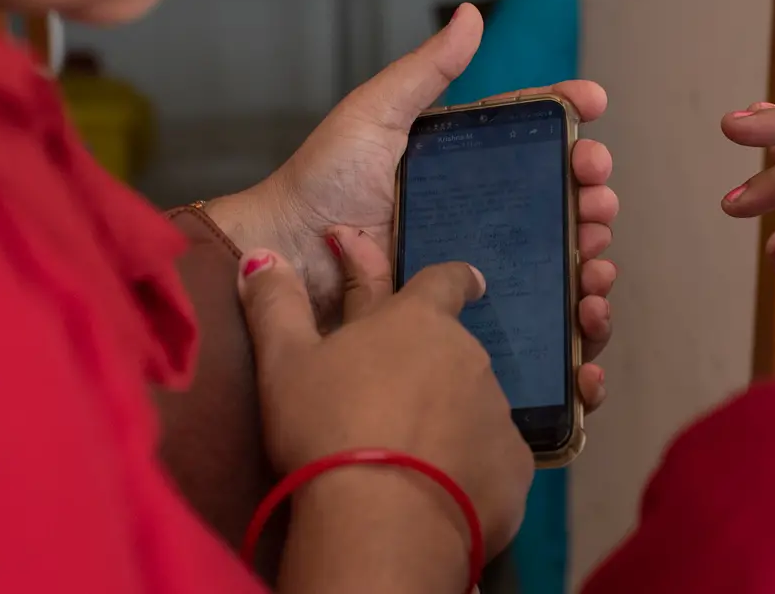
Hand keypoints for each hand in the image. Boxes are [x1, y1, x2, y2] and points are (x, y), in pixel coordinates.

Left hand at [208, 5, 617, 410]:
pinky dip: (575, 316)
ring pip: (558, 258)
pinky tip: (587, 308)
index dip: (569, 118)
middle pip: (558, 198)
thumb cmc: (319, 183)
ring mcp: (478, 264)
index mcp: (461, 162)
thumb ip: (425, 70)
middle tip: (596, 189)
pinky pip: (537, 317)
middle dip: (591, 189)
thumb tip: (472, 16)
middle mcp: (477, 211)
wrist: (289, 261)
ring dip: (592, 250)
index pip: (531, 135)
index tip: (595, 105)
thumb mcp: (375, 114)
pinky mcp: (472, 314)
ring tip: (595, 248)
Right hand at [238, 246, 533, 583]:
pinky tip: (442, 493)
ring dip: (450, 419)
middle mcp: (470, 357)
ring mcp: (498, 414)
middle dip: (432, 368)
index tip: (468, 282)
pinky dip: (471, 469)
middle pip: (456, 352)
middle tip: (395, 401)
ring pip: (474, 406)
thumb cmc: (327, 425)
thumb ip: (276, 305)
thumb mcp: (284, 362)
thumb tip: (261, 254)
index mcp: (419, 320)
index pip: (446, 280)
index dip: (453, 280)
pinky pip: (492, 460)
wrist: (381, 521)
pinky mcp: (513, 469)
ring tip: (412, 458)